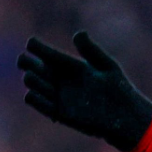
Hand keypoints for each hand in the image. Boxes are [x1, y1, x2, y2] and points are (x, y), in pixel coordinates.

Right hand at [17, 32, 151, 151]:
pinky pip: (33, 100)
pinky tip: (51, 96)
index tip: (34, 45)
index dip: (34, 45)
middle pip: (29, 64)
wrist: (125, 117)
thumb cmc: (119, 89)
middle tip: (37, 65)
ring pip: (30, 81)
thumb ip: (91, 51)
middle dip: (26, 61)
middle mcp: (59, 77)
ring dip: (34, 80)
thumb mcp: (107, 67)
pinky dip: (34, 96)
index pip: (42, 50)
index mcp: (69, 63)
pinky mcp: (56, 112)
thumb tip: (78, 33)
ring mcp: (56, 94)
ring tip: (51, 84)